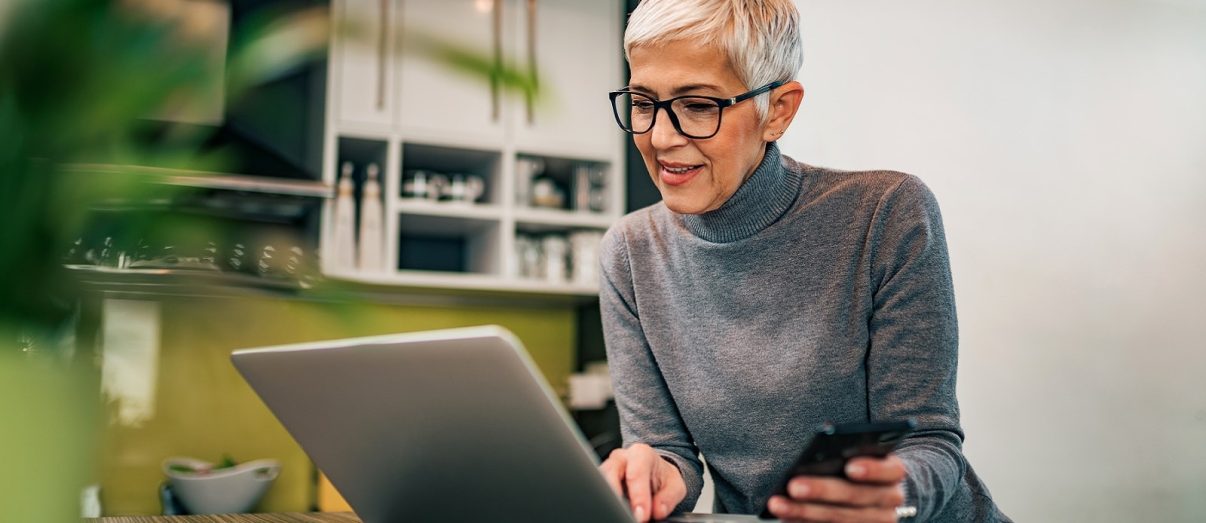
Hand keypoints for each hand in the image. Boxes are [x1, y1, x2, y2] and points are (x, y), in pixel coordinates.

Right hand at [598, 443, 686, 521]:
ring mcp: (607, 468)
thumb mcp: (675, 486)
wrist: (655, 474)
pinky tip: (613, 510)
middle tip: (625, 516)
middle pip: (610, 473)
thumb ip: (668, 497)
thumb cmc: (663, 478)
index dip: (638, 496)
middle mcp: (621, 458)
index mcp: (641, 454)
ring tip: (618, 514)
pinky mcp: (600, 480)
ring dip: (607, 500)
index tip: (642, 515)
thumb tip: (657, 511)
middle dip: (616, 497)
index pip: (636, 473)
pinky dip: (604, 501)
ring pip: (599, 480)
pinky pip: (597, 489)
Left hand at [766, 454, 907, 522]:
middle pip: (856, 496)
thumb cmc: (858, 470)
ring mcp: (879, 521)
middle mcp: (891, 500)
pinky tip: (787, 517)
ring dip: (805, 512)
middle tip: (793, 485)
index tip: (850, 467)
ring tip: (778, 503)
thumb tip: (814, 457)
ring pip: (840, 519)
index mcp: (893, 472)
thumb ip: (843, 456)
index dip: (871, 469)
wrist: (874, 498)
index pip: (890, 470)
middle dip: (822, 490)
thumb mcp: (858, 457)